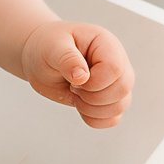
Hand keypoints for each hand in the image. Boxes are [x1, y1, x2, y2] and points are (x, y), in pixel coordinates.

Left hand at [20, 21, 134, 128]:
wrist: (41, 58)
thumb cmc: (47, 46)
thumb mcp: (52, 47)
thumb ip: (67, 58)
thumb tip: (82, 77)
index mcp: (106, 44)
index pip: (114, 69)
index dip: (94, 82)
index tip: (73, 79)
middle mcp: (117, 62)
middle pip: (122, 89)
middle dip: (92, 97)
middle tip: (72, 86)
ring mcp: (115, 82)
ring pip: (120, 106)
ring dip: (92, 109)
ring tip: (75, 94)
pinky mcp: (109, 99)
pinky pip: (113, 119)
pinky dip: (94, 119)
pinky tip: (79, 104)